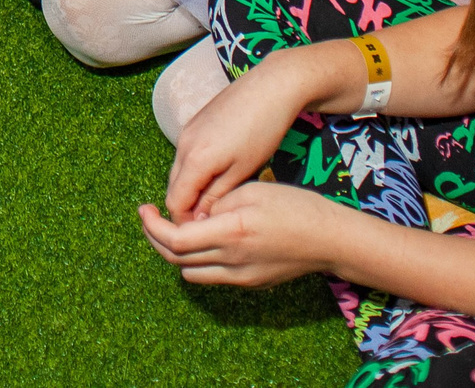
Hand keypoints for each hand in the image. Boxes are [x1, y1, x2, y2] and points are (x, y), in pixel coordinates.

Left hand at [138, 179, 351, 284]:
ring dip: (175, 253)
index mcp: (231, 233)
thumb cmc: (294, 206)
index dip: (152, 226)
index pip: (175, 240)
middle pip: (175, 260)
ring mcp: (241, 277)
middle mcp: (232, 261)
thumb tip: (189, 213)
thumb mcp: (250, 191)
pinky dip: (197, 261)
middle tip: (149, 218)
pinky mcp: (250, 283)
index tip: (144, 209)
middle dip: (154, 239)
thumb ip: (215, 204)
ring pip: (190, 273)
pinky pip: (211, 276)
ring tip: (175, 229)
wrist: (329, 239)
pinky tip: (203, 240)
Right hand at [164, 51, 320, 218]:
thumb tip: (199, 221)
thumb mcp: (244, 172)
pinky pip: (187, 155)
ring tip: (220, 198)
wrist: (271, 86)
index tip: (208, 233)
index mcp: (195, 159)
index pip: (175, 203)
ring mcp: (187, 131)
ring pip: (180, 172)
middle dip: (189, 208)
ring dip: (193, 189)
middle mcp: (183, 144)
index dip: (186, 224)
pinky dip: (197, 171)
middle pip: (174, 188)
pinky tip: (220, 173)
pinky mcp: (195, 123)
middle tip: (215, 221)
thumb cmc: (263, 131)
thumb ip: (217, 197)